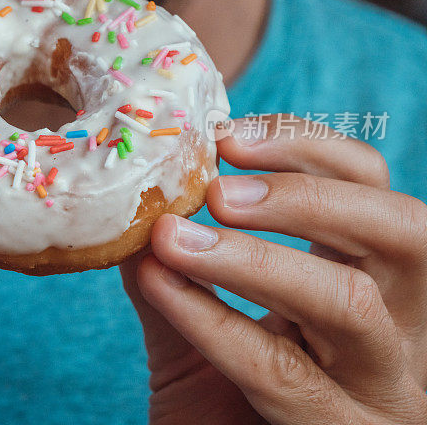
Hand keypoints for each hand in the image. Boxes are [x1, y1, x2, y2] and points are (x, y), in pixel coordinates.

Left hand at [121, 115, 426, 423]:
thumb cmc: (215, 402)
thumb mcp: (197, 324)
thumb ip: (174, 265)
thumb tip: (135, 199)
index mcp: (371, 280)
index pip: (370, 187)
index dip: (306, 148)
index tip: (226, 137)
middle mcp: (399, 329)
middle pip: (401, 231)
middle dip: (304, 195)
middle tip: (218, 191)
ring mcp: (381, 390)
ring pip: (350, 302)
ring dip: (254, 257)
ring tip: (174, 236)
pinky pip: (280, 371)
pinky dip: (210, 318)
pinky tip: (160, 283)